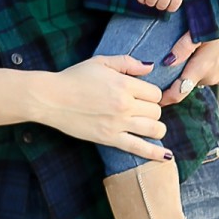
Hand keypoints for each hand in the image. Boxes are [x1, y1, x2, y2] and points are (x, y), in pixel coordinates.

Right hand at [34, 56, 169, 159]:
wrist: (51, 98)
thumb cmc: (74, 78)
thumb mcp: (101, 62)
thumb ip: (128, 63)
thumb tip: (150, 67)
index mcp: (124, 84)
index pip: (155, 93)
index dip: (150, 94)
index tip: (141, 96)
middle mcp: (125, 105)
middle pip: (156, 111)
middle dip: (151, 110)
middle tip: (140, 110)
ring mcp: (118, 123)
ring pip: (154, 129)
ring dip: (157, 128)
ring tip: (152, 128)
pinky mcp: (110, 139)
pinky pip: (138, 148)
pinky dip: (155, 153)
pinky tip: (166, 157)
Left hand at [160, 0, 218, 105]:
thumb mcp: (201, 28)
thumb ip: (183, 47)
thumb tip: (167, 62)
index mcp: (204, 68)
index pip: (178, 93)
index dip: (165, 97)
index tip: (154, 97)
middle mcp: (214, 77)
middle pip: (188, 83)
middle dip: (178, 77)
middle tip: (168, 63)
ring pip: (202, 78)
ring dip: (194, 70)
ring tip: (191, 53)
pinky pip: (214, 73)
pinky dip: (207, 66)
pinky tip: (208, 50)